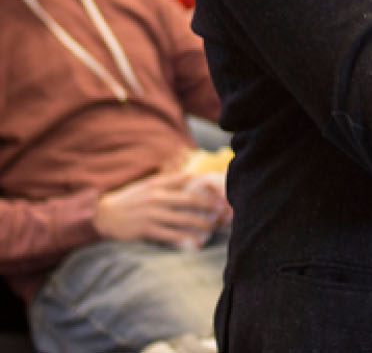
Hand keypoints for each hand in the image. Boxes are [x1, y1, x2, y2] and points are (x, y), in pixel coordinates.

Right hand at [94, 172, 223, 248]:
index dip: (206, 185)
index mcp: (157, 185)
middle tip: (223, 211)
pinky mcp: (146, 230)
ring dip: (202, 224)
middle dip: (210, 206)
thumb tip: (191, 175)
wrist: (101, 216)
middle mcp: (156, 198)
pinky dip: (185, 239)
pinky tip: (196, 242)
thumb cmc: (127, 200)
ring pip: (184, 219)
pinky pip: (171, 235)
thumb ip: (166, 180)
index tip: (221, 190)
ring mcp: (152, 214)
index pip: (187, 181)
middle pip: (191, 201)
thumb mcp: (145, 185)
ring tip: (213, 227)